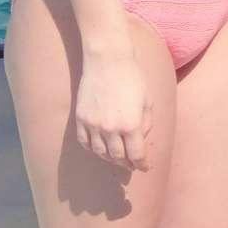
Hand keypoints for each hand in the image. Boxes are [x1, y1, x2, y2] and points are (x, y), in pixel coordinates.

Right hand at [73, 52, 152, 170]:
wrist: (108, 61)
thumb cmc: (133, 78)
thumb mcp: (147, 101)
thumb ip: (146, 124)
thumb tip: (141, 139)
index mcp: (131, 125)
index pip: (136, 155)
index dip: (142, 164)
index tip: (145, 167)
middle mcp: (111, 129)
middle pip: (118, 157)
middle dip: (127, 163)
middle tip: (132, 164)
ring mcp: (93, 125)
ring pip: (100, 153)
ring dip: (110, 159)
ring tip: (117, 158)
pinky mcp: (80, 119)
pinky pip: (85, 142)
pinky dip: (93, 149)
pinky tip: (100, 149)